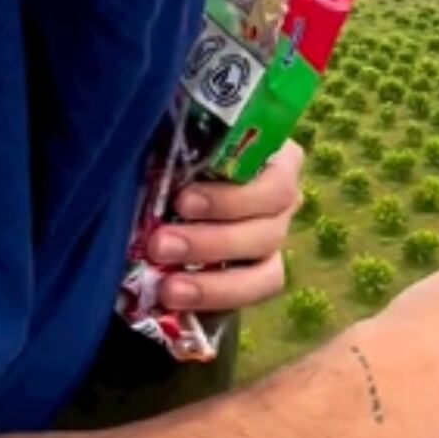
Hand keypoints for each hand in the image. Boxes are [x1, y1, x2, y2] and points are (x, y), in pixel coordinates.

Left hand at [145, 140, 303, 314]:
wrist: (169, 177)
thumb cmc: (179, 144)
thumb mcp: (179, 134)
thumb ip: (179, 140)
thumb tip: (155, 147)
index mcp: (275, 160)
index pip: (275, 181)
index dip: (231, 198)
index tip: (182, 202)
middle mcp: (283, 203)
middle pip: (269, 231)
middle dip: (210, 242)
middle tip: (159, 245)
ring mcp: (272, 242)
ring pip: (265, 272)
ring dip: (213, 282)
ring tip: (167, 286)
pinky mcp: (257, 276)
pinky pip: (251, 297)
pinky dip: (215, 300)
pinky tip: (177, 302)